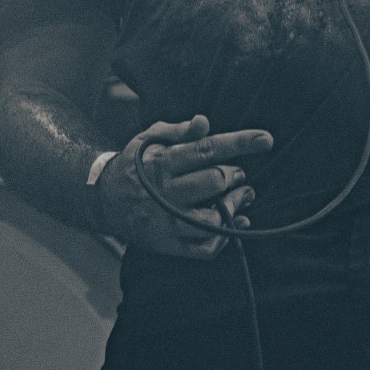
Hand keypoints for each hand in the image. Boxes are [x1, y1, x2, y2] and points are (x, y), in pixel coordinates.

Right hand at [96, 115, 272, 258]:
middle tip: (239, 174)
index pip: (207, 149)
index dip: (239, 143)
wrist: (104, 200)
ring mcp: (169, 222)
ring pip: (213, 218)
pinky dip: (226, 237)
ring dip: (235, 206)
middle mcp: (167, 192)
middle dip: (235, 175)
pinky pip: (206, 248)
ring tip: (243, 195)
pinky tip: (233, 222)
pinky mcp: (170, 244)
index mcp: (163, 162)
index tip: (266, 139)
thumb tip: (205, 122)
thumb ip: (179, 131)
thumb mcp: (150, 140)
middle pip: (214, 182)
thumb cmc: (135, 165)